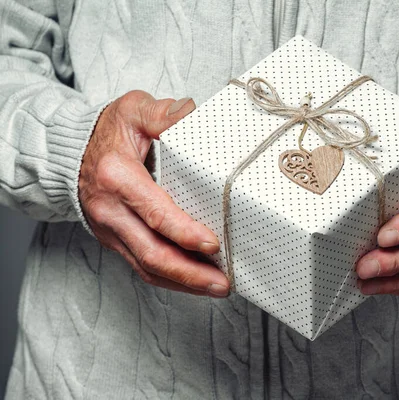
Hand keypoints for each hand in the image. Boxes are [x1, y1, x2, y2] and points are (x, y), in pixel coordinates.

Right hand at [79, 91, 229, 296]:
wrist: (72, 152)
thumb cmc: (108, 132)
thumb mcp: (133, 110)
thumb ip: (163, 113)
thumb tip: (193, 115)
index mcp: (117, 177)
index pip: (153, 213)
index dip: (183, 232)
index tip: (212, 244)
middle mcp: (110, 210)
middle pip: (151, 253)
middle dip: (189, 273)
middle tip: (222, 283)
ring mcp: (111, 230)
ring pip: (147, 267)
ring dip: (183, 283)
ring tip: (216, 288)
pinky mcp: (114, 240)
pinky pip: (141, 266)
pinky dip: (169, 279)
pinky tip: (193, 282)